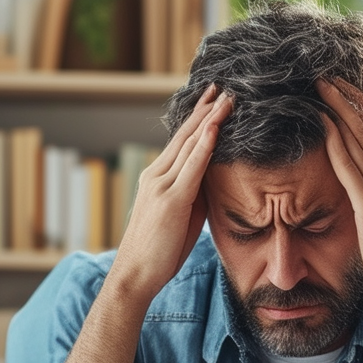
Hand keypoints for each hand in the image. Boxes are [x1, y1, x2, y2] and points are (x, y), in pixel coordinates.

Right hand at [110, 85, 230, 300]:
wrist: (135, 275)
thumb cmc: (159, 251)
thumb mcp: (182, 217)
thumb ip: (194, 195)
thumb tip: (213, 182)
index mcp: (157, 179)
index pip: (181, 143)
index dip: (198, 120)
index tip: (212, 100)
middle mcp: (156, 175)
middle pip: (185, 136)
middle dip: (205, 110)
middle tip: (222, 87)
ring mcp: (162, 186)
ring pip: (190, 145)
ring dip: (210, 119)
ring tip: (227, 98)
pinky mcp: (171, 200)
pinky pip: (192, 167)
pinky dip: (205, 145)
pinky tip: (216, 127)